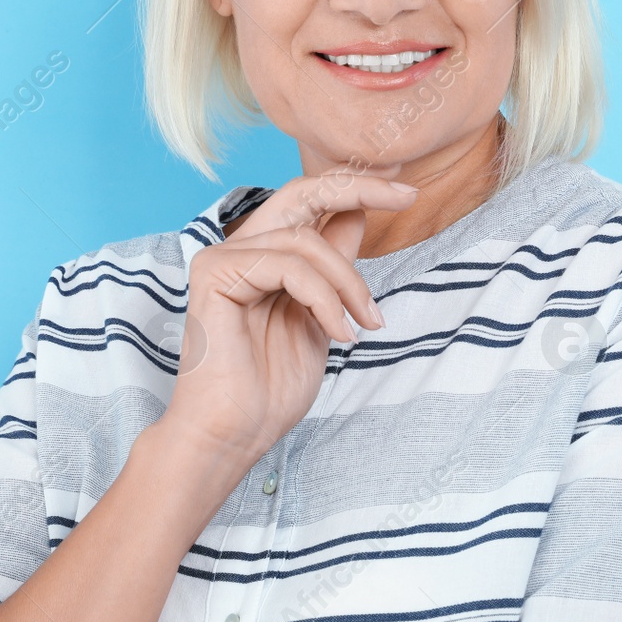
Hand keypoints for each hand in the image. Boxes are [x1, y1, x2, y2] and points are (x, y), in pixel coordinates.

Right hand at [163, 168, 417, 461]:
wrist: (234, 434)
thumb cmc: (272, 387)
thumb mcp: (323, 315)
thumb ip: (334, 265)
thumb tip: (357, 211)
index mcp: (265, 255)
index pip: (310, 201)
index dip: (356, 187)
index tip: (406, 191)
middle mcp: (240, 248)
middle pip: (303, 192)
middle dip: (360, 187)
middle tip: (406, 195)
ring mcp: (223, 257)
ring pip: (305, 239)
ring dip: (349, 282)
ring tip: (367, 323)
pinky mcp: (214, 273)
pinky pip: (288, 266)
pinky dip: (324, 298)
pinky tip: (338, 333)